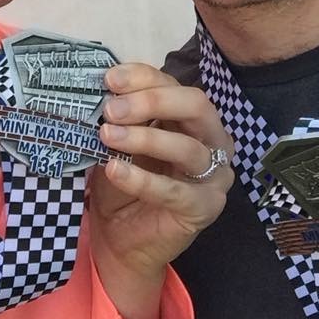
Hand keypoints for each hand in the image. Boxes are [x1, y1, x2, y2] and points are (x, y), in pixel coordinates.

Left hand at [88, 63, 232, 318]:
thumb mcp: (118, 141)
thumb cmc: (122, 181)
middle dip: (152, 101)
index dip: (143, 77)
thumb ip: (119, 117)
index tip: (109, 80)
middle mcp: (212, 139)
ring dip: (145, 138)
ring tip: (107, 136)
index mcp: (191, 116)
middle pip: (196, 105)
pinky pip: (175, 190)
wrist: (119, 240)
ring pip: (188, 148)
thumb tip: (104, 90)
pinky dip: (142, 179)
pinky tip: (115, 170)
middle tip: (112, 109)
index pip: (174, 84)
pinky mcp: (205, 208)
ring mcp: (214, 175)